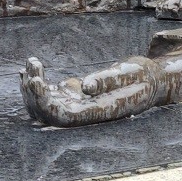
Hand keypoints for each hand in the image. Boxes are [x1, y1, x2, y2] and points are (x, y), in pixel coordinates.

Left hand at [22, 57, 159, 126]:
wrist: (151, 80)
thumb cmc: (142, 76)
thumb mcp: (129, 73)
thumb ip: (107, 80)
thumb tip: (85, 86)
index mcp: (96, 112)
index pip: (63, 117)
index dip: (45, 103)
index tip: (35, 81)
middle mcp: (84, 114)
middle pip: (49, 114)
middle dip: (34, 92)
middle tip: (31, 66)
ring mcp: (78, 105)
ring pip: (46, 105)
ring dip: (33, 87)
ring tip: (30, 63)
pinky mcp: (75, 96)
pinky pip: (51, 95)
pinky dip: (39, 83)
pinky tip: (32, 66)